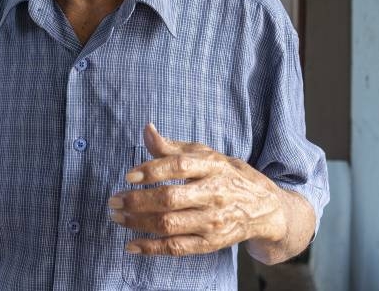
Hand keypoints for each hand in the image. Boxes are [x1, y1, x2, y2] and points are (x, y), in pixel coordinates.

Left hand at [108, 123, 285, 256]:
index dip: (151, 170)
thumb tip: (146, 130)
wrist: (264, 207)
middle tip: (114, 200)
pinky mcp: (211, 243)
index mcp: (213, 166)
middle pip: (170, 199)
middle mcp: (214, 194)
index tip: (128, 176)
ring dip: (138, 222)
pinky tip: (132, 244)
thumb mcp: (205, 154)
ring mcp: (213, 221)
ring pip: (170, 225)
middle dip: (137, 200)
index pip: (179, 166)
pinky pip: (177, 248)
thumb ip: (172, 146)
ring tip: (117, 217)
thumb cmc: (227, 175)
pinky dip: (152, 248)